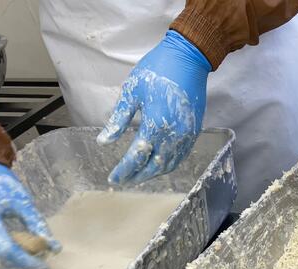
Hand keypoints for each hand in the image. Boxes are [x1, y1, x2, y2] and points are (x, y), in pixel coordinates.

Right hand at [0, 163, 59, 268]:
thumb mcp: (21, 200)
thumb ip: (36, 224)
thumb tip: (55, 248)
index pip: (7, 250)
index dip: (27, 262)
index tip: (44, 268)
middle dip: (17, 267)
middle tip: (35, 267)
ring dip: (3, 267)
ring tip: (22, 264)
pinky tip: (5, 259)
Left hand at [97, 30, 210, 184]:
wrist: (189, 58)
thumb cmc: (158, 70)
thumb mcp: (132, 91)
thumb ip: (119, 119)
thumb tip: (104, 141)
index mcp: (154, 125)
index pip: (136, 157)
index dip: (124, 170)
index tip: (114, 178)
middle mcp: (172, 135)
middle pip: (153, 166)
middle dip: (138, 176)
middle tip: (124, 181)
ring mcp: (186, 135)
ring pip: (169, 164)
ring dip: (153, 173)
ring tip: (139, 176)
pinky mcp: (194, 131)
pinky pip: (181, 156)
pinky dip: (168, 164)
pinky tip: (158, 164)